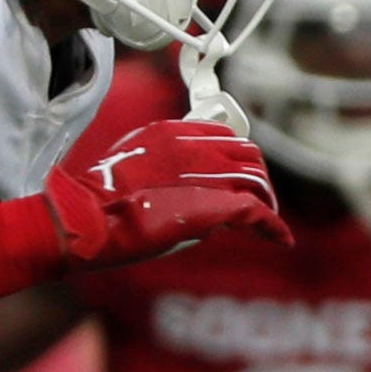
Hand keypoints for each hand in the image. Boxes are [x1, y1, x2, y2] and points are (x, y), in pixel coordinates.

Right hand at [43, 118, 282, 267]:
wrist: (89, 216)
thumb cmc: (102, 197)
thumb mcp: (136, 162)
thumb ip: (169, 163)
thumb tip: (196, 181)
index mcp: (173, 131)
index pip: (224, 135)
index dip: (237, 156)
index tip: (238, 171)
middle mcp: (197, 147)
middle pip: (249, 155)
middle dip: (256, 176)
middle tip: (257, 197)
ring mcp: (210, 174)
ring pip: (258, 181)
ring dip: (266, 201)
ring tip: (267, 220)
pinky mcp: (219, 204)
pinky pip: (259, 213)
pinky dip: (274, 227)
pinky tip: (281, 240)